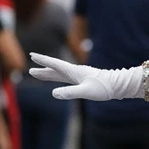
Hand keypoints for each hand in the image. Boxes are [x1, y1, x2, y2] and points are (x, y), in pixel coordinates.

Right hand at [29, 53, 143, 100]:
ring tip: (37, 74)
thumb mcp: (85, 92)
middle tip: (29, 69)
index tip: (32, 55)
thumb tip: (53, 93)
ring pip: (60, 74)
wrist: (119, 86)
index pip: (55, 65)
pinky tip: (58, 80)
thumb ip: (70, 92)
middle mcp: (75, 72)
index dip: (43, 60)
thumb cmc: (103, 88)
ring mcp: (80, 76)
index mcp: (74, 72)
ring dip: (48, 74)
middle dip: (42, 69)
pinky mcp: (84, 80)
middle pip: (55, 70)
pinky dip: (58, 78)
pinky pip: (66, 78)